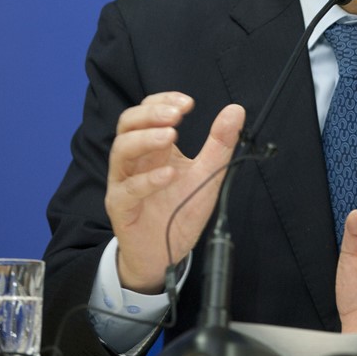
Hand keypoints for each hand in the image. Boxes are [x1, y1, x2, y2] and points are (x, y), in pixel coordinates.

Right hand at [105, 92, 244, 293]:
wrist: (165, 253)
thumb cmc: (181, 209)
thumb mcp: (207, 173)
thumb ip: (220, 143)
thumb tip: (235, 110)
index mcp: (153, 147)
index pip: (148, 111)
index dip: (163, 102)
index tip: (188, 103)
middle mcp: (135, 160)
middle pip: (127, 123)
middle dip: (151, 113)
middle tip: (176, 115)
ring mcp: (124, 182)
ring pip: (121, 150)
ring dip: (145, 138)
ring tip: (171, 135)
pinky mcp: (121, 207)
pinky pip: (127, 189)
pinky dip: (147, 180)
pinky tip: (168, 175)